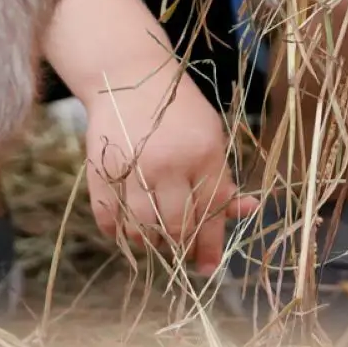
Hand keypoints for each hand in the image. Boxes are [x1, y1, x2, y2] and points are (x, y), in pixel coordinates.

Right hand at [81, 67, 250, 271]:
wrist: (130, 78)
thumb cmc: (180, 111)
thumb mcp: (211, 137)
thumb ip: (222, 179)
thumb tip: (246, 211)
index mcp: (204, 153)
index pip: (212, 211)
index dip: (210, 244)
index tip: (207, 268)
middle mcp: (168, 163)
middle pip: (176, 227)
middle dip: (180, 244)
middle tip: (178, 245)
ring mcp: (132, 168)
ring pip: (142, 230)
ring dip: (150, 242)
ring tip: (154, 233)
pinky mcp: (101, 171)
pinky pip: (109, 220)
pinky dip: (119, 231)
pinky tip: (128, 225)